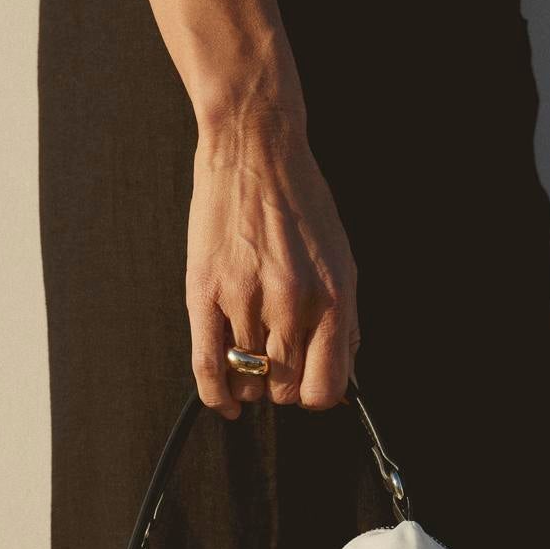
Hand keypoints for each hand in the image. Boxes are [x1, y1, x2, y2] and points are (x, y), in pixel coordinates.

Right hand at [186, 117, 359, 417]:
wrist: (254, 148)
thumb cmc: (299, 202)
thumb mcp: (340, 259)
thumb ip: (343, 320)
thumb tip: (342, 376)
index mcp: (331, 298)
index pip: (325, 387)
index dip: (315, 394)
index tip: (306, 384)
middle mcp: (291, 304)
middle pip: (284, 389)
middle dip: (281, 384)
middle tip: (275, 361)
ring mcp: (246, 300)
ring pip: (248, 380)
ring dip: (249, 379)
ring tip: (249, 356)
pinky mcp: (206, 293)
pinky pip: (208, 368)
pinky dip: (216, 395)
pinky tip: (224, 400)